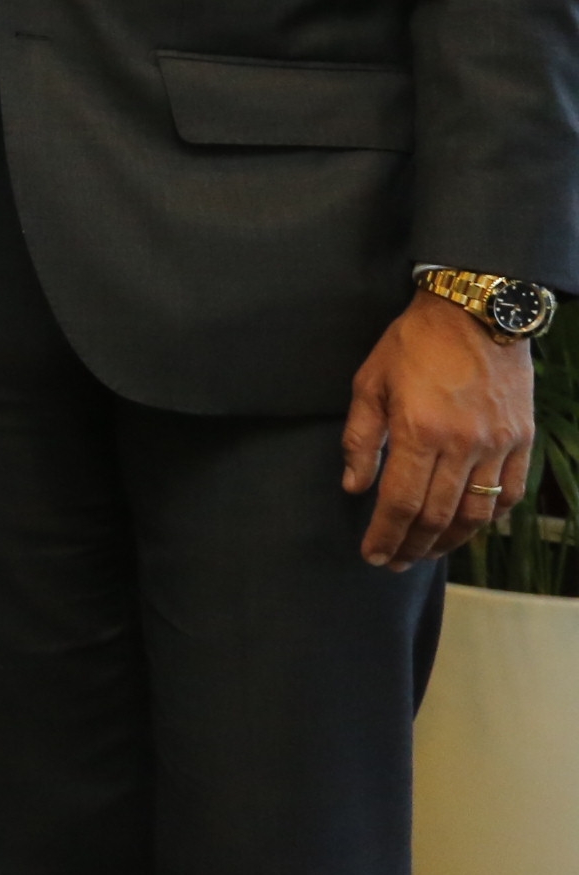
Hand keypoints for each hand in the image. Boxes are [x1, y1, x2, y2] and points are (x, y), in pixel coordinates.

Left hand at [341, 290, 536, 566]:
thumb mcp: (370, 381)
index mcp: (418, 431)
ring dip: (449, 541)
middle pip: (436, 516)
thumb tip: (353, 485)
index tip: (372, 555)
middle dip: (412, 546)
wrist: (475, 312)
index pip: (399, 502)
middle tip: (394, 562)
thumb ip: (360, 437)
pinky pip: (509, 494)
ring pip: (475, 514)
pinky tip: (468, 527)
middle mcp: (461, 445)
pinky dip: (489, 518)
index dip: (384, 535)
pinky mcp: (521, 441)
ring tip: (426, 552)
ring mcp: (497, 446)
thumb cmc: (413, 343)